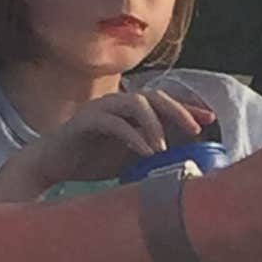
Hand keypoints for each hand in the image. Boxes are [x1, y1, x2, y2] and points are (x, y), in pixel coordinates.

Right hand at [34, 85, 214, 189]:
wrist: (51, 165)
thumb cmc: (90, 161)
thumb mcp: (128, 160)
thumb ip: (152, 155)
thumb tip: (184, 164)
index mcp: (129, 110)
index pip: (163, 102)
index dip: (187, 107)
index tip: (210, 118)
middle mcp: (116, 103)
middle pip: (153, 96)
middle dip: (177, 110)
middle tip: (195, 129)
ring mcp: (100, 108)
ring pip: (134, 103)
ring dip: (154, 123)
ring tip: (163, 147)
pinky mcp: (85, 121)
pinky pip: (113, 122)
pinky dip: (132, 136)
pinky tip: (144, 152)